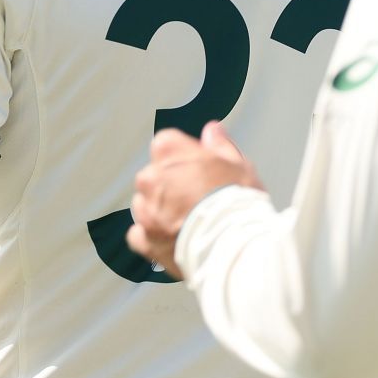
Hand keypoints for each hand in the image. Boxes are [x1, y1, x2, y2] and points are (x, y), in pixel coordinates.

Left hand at [128, 122, 261, 278]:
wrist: (234, 246)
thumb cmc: (238, 202)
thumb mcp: (238, 165)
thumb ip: (219, 145)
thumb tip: (212, 131)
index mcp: (169, 152)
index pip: (167, 143)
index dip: (185, 156)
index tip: (200, 168)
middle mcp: (150, 178)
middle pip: (154, 175)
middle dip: (170, 184)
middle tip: (198, 198)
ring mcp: (145, 211)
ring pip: (145, 204)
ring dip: (160, 210)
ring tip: (189, 221)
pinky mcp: (145, 240)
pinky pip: (139, 234)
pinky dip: (151, 236)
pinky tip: (171, 239)